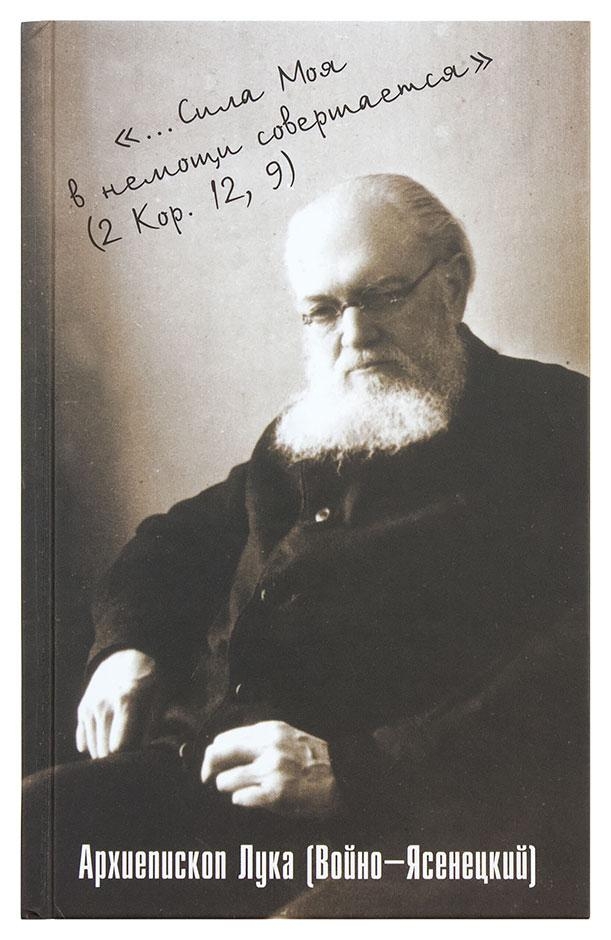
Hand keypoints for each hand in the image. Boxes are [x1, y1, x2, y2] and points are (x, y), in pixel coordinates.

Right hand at [75, 648, 158, 758]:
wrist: (126, 655)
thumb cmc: (149, 677)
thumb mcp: (161, 695)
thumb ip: (153, 725)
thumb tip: (144, 750)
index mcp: (124, 702)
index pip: (118, 747)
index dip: (130, 757)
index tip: (139, 756)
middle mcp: (102, 706)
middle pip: (104, 751)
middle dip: (118, 758)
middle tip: (133, 753)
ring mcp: (89, 708)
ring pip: (93, 749)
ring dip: (107, 752)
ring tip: (124, 743)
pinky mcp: (82, 710)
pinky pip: (83, 741)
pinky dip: (95, 746)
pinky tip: (110, 738)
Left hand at [200, 720, 341, 817]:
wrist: (344, 776)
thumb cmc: (313, 759)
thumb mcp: (286, 737)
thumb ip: (258, 740)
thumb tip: (223, 749)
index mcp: (269, 731)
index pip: (224, 739)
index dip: (213, 753)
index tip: (213, 763)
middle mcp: (268, 747)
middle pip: (217, 755)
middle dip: (209, 769)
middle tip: (209, 778)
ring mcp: (271, 771)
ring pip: (225, 781)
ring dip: (230, 788)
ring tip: (243, 790)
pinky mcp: (275, 794)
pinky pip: (240, 799)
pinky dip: (243, 800)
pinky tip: (254, 798)